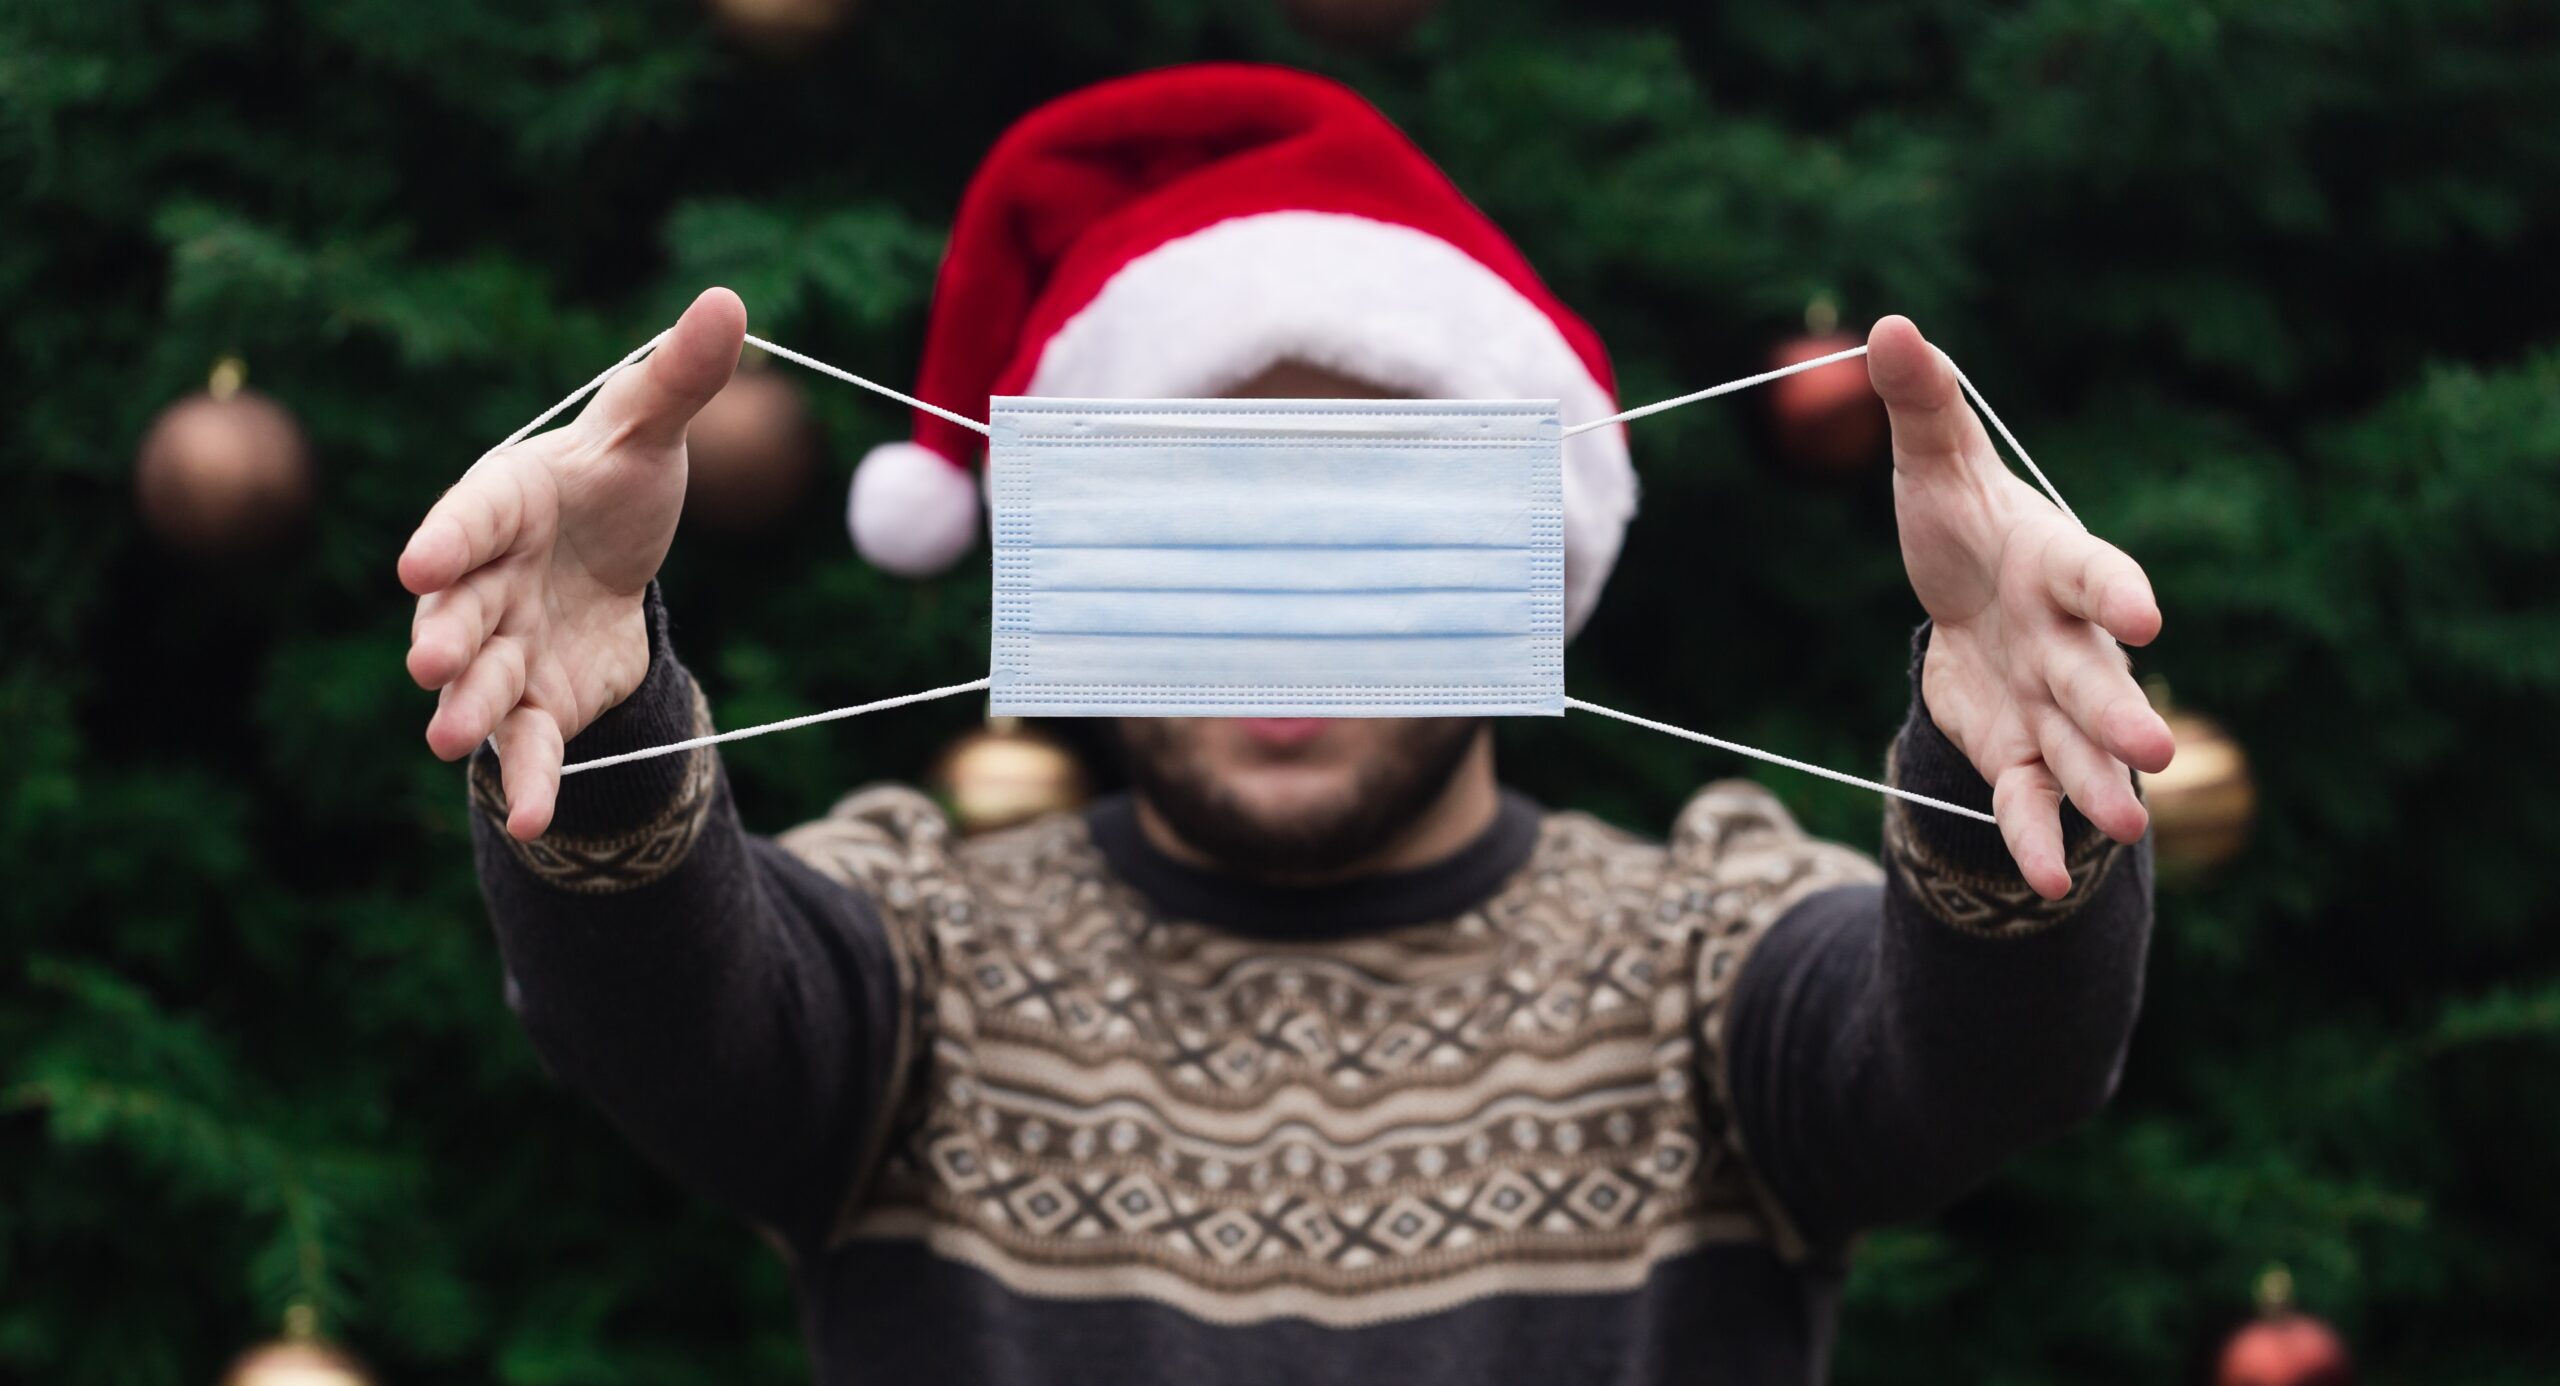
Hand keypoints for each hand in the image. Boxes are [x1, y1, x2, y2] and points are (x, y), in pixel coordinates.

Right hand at [399, 287, 745, 840]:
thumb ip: (679, 377)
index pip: (469, 515)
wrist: (617, 558)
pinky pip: (528, 746)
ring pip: (478, 682)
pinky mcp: (535, 702)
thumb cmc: (617, 480)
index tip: (419, 562)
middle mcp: (486, 578)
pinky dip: (530, 783)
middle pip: (457, 607)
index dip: (446, 537)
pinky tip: (533, 822)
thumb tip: (727, 301)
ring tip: (450, 739)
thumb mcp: (651, 429)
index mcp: (503, 499)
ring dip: (464, 710)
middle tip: (429, 660)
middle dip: (443, 634)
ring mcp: (502, 645)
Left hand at [1869, 315, 2175, 898]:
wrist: (1961, 600)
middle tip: (2153, 749)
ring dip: (2102, 788)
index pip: (2098, 575)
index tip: (2143, 617)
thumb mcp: (1932, 465)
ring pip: (2081, 751)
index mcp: (2058, 565)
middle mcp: (2070, 640)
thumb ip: (1920, 402)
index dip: (2120, 593)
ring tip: (2128, 822)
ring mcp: (2051, 703)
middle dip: (2122, 713)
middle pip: (2099, 680)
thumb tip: (1889, 322)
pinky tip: (2040, 882)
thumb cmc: (1960, 523)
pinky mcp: (2020, 752)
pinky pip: (2031, 801)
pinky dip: (2038, 840)